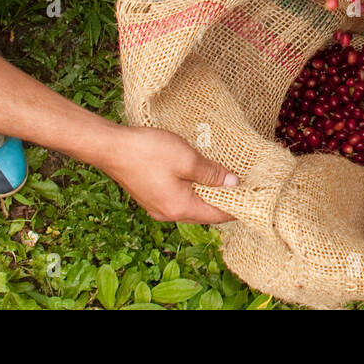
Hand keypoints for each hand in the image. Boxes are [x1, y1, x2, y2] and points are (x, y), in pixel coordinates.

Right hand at [102, 126, 237, 223]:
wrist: (109, 147)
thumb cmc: (147, 151)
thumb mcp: (186, 159)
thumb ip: (211, 173)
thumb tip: (233, 183)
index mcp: (180, 208)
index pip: (218, 215)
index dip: (238, 206)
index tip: (254, 195)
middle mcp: (168, 214)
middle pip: (204, 212)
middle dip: (223, 199)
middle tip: (241, 182)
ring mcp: (156, 206)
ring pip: (190, 204)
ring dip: (206, 192)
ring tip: (221, 175)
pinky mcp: (149, 196)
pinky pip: (177, 197)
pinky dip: (191, 189)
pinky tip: (195, 174)